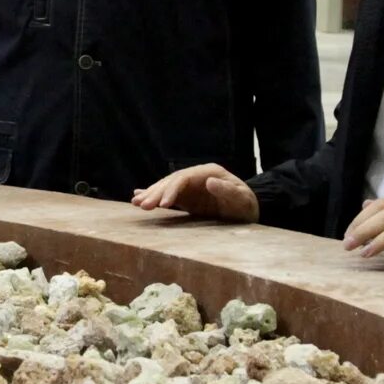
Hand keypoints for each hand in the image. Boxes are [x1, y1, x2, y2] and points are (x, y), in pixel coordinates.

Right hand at [131, 163, 257, 222]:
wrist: (248, 211)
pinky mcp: (187, 196)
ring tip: (135, 203)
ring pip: (166, 187)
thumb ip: (227, 190)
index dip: (171, 189)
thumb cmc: (247, 205)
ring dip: (151, 194)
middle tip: (142, 205)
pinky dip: (153, 195)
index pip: (184, 178)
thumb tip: (209, 181)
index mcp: (208, 171)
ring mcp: (191, 186)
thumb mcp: (242, 199)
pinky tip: (137, 196)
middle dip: (156, 193)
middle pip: (171, 181)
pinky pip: (167, 194)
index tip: (163, 204)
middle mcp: (197, 176)